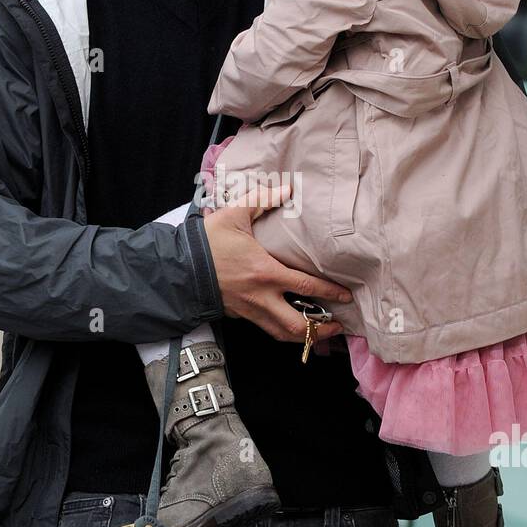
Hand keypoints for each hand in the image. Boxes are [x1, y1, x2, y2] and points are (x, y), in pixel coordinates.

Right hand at [202, 180, 353, 342]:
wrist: (180, 268)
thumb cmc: (208, 242)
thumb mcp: (234, 214)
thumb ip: (262, 200)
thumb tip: (286, 189)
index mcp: (266, 273)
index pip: (307, 287)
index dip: (330, 293)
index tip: (346, 296)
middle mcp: (261, 297)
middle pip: (297, 325)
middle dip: (320, 330)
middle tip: (337, 327)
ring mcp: (250, 310)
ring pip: (281, 334)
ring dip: (303, 337)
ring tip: (318, 334)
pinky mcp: (240, 315)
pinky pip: (266, 329)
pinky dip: (282, 332)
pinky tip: (292, 328)